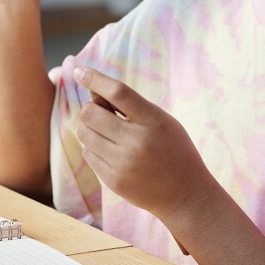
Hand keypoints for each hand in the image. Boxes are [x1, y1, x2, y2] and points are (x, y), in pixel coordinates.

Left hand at [73, 64, 216, 221]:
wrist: (185, 195)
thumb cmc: (173, 150)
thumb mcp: (160, 120)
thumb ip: (128, 106)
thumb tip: (92, 91)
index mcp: (154, 120)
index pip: (118, 92)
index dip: (95, 78)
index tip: (78, 70)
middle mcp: (137, 142)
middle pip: (91, 113)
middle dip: (91, 110)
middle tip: (104, 115)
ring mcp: (124, 163)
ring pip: (84, 134)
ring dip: (91, 130)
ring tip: (111, 136)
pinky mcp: (114, 181)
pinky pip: (88, 154)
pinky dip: (95, 149)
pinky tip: (113, 153)